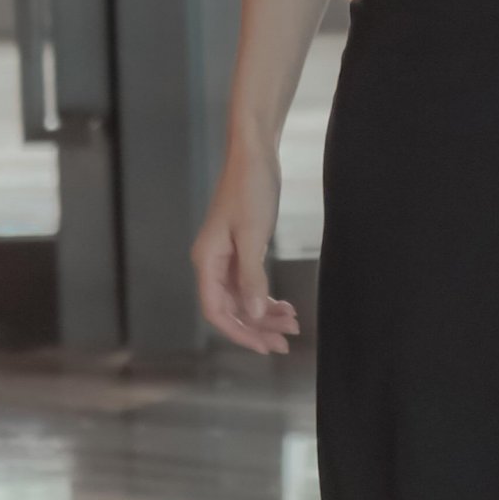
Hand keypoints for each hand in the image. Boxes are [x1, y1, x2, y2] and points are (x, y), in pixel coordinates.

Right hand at [192, 145, 298, 354]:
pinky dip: (266, 296)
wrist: (255, 152)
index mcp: (206, 261)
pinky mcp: (240, 248)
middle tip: (286, 342)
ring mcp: (226, 256)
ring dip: (265, 314)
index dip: (239, 332)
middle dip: (257, 327)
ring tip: (292, 325)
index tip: (264, 346)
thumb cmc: (251, 188)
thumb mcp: (254, 235)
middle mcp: (212, 262)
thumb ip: (252, 277)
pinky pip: (250, 283)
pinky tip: (284, 304)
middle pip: (231, 308)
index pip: (216, 311)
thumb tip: (254, 315)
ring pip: (243, 297)